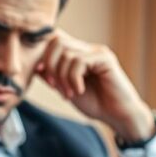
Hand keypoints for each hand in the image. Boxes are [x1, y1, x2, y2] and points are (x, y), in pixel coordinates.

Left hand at [36, 29, 155, 141]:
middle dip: (49, 64)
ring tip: (69, 94)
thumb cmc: (97, 104)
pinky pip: (79, 61)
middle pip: (57, 40)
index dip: (43, 57)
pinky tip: (79, 91)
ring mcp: (97, 53)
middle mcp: (88, 50)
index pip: (54, 40)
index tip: (44, 78)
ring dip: (62, 77)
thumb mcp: (67, 90)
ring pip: (66, 53)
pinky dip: (73, 79)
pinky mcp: (105, 59)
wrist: (119, 116)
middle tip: (53, 85)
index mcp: (79, 55)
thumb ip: (54, 77)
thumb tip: (36, 67)